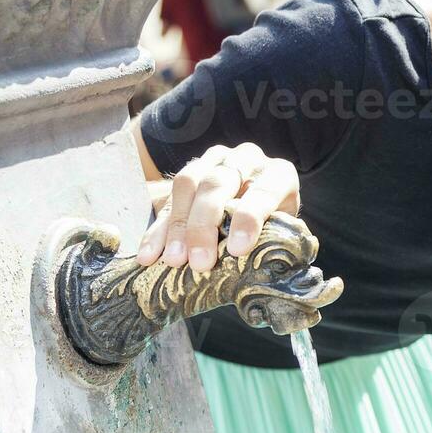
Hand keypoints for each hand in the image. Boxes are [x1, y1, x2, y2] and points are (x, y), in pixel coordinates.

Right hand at [135, 143, 300, 273]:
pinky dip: (157, 229)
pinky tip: (149, 255)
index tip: (238, 249)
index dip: (249, 219)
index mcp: (278, 175)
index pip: (263, 191)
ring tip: (173, 260)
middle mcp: (246, 160)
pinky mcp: (189, 174)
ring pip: (188, 184)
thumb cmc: (274, 226)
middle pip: (218, 184)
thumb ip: (272, 242)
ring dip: (177, 226)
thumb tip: (261, 272)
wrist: (256, 205)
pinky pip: (166, 198)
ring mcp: (214, 161)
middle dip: (204, 225)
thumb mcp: (282, 232)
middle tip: (200, 262)